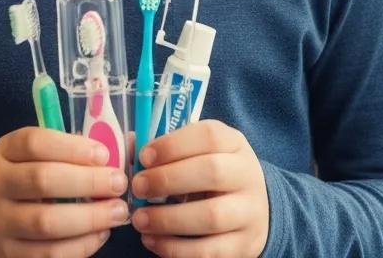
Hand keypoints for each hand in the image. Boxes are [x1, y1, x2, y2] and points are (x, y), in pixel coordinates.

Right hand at [0, 126, 130, 257]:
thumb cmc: (27, 176)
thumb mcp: (37, 155)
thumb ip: (73, 149)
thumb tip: (127, 143)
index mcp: (5, 152)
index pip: (34, 142)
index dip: (72, 147)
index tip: (104, 154)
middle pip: (41, 180)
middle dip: (87, 182)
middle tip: (119, 183)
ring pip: (45, 223)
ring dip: (89, 218)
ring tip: (118, 211)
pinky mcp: (8, 255)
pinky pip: (48, 255)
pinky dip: (80, 246)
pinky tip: (101, 234)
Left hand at [129, 120, 268, 257]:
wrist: (253, 209)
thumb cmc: (213, 173)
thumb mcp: (199, 152)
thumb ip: (167, 148)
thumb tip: (129, 145)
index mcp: (234, 144)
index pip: (209, 135)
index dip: (173, 145)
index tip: (144, 157)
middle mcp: (247, 175)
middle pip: (211, 172)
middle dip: (168, 180)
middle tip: (138, 187)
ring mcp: (249, 213)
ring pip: (211, 216)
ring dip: (168, 219)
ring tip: (139, 219)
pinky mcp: (243, 246)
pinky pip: (208, 252)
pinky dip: (175, 249)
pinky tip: (152, 240)